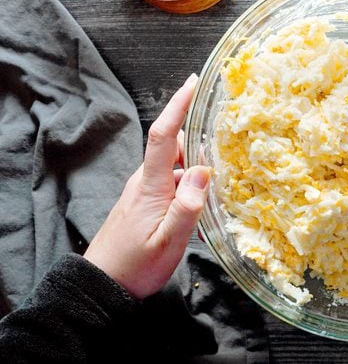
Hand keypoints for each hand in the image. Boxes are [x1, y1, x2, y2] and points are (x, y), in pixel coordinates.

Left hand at [84, 74, 210, 298]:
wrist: (103, 284)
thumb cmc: (136, 265)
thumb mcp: (168, 241)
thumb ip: (187, 207)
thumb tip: (205, 172)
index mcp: (152, 185)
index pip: (164, 136)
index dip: (178, 105)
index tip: (193, 82)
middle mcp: (146, 180)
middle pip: (174, 144)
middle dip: (197, 128)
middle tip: (225, 120)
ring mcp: (145, 189)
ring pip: (176, 163)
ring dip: (198, 158)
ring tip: (225, 160)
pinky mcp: (147, 200)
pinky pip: (173, 179)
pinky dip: (191, 177)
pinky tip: (206, 193)